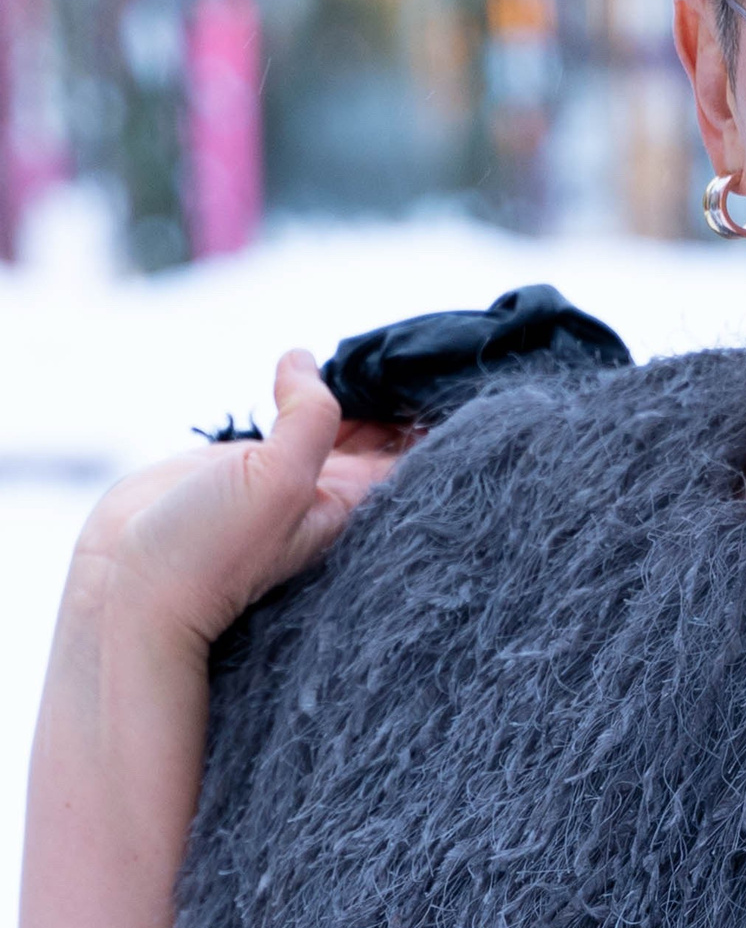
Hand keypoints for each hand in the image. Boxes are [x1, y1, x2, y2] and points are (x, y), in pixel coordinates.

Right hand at [70, 351, 415, 651]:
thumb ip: (307, 417)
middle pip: (381, 437)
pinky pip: (287, 420)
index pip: (410, 454)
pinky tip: (300, 368)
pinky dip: (298, 392)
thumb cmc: (213, 552)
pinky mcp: (248, 465)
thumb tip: (305, 361)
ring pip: (335, 423)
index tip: (430, 366)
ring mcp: (288, 477)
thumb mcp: (278, 480)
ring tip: (362, 349)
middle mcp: (328, 491)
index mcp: (352, 503)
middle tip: (398, 345)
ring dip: (348, 390)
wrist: (134, 582)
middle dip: (394, 395)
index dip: (425, 412)